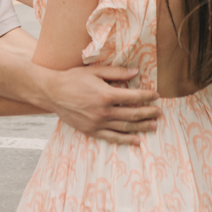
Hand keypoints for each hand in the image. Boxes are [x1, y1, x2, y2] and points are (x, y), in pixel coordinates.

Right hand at [40, 65, 160, 143]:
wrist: (52, 93)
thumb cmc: (73, 78)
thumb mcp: (94, 71)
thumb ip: (116, 72)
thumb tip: (135, 72)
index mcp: (106, 94)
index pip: (133, 96)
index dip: (147, 96)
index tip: (156, 95)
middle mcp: (104, 111)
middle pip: (132, 114)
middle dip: (148, 112)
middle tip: (159, 112)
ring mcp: (97, 123)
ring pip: (125, 127)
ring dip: (141, 126)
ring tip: (153, 125)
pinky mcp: (91, 131)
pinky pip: (112, 137)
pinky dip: (126, 139)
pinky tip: (136, 140)